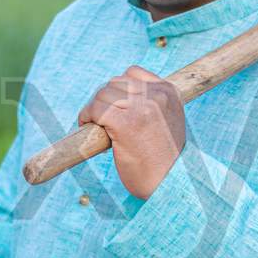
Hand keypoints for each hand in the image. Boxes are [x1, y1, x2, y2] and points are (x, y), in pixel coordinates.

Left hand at [78, 65, 185, 199]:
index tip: (113, 107)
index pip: (132, 73)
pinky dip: (87, 116)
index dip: (117, 89)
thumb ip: (152, 105)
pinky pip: (96, 109)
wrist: (171, 184)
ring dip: (94, 109)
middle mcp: (158, 96)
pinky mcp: (126, 124)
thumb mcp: (167, 122)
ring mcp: (143, 108)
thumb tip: (117, 95)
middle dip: (103, 100)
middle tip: (100, 119)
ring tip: (94, 124)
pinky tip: (87, 126)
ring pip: (103, 94)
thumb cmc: (165, 160)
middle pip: (114, 83)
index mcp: (170, 92)